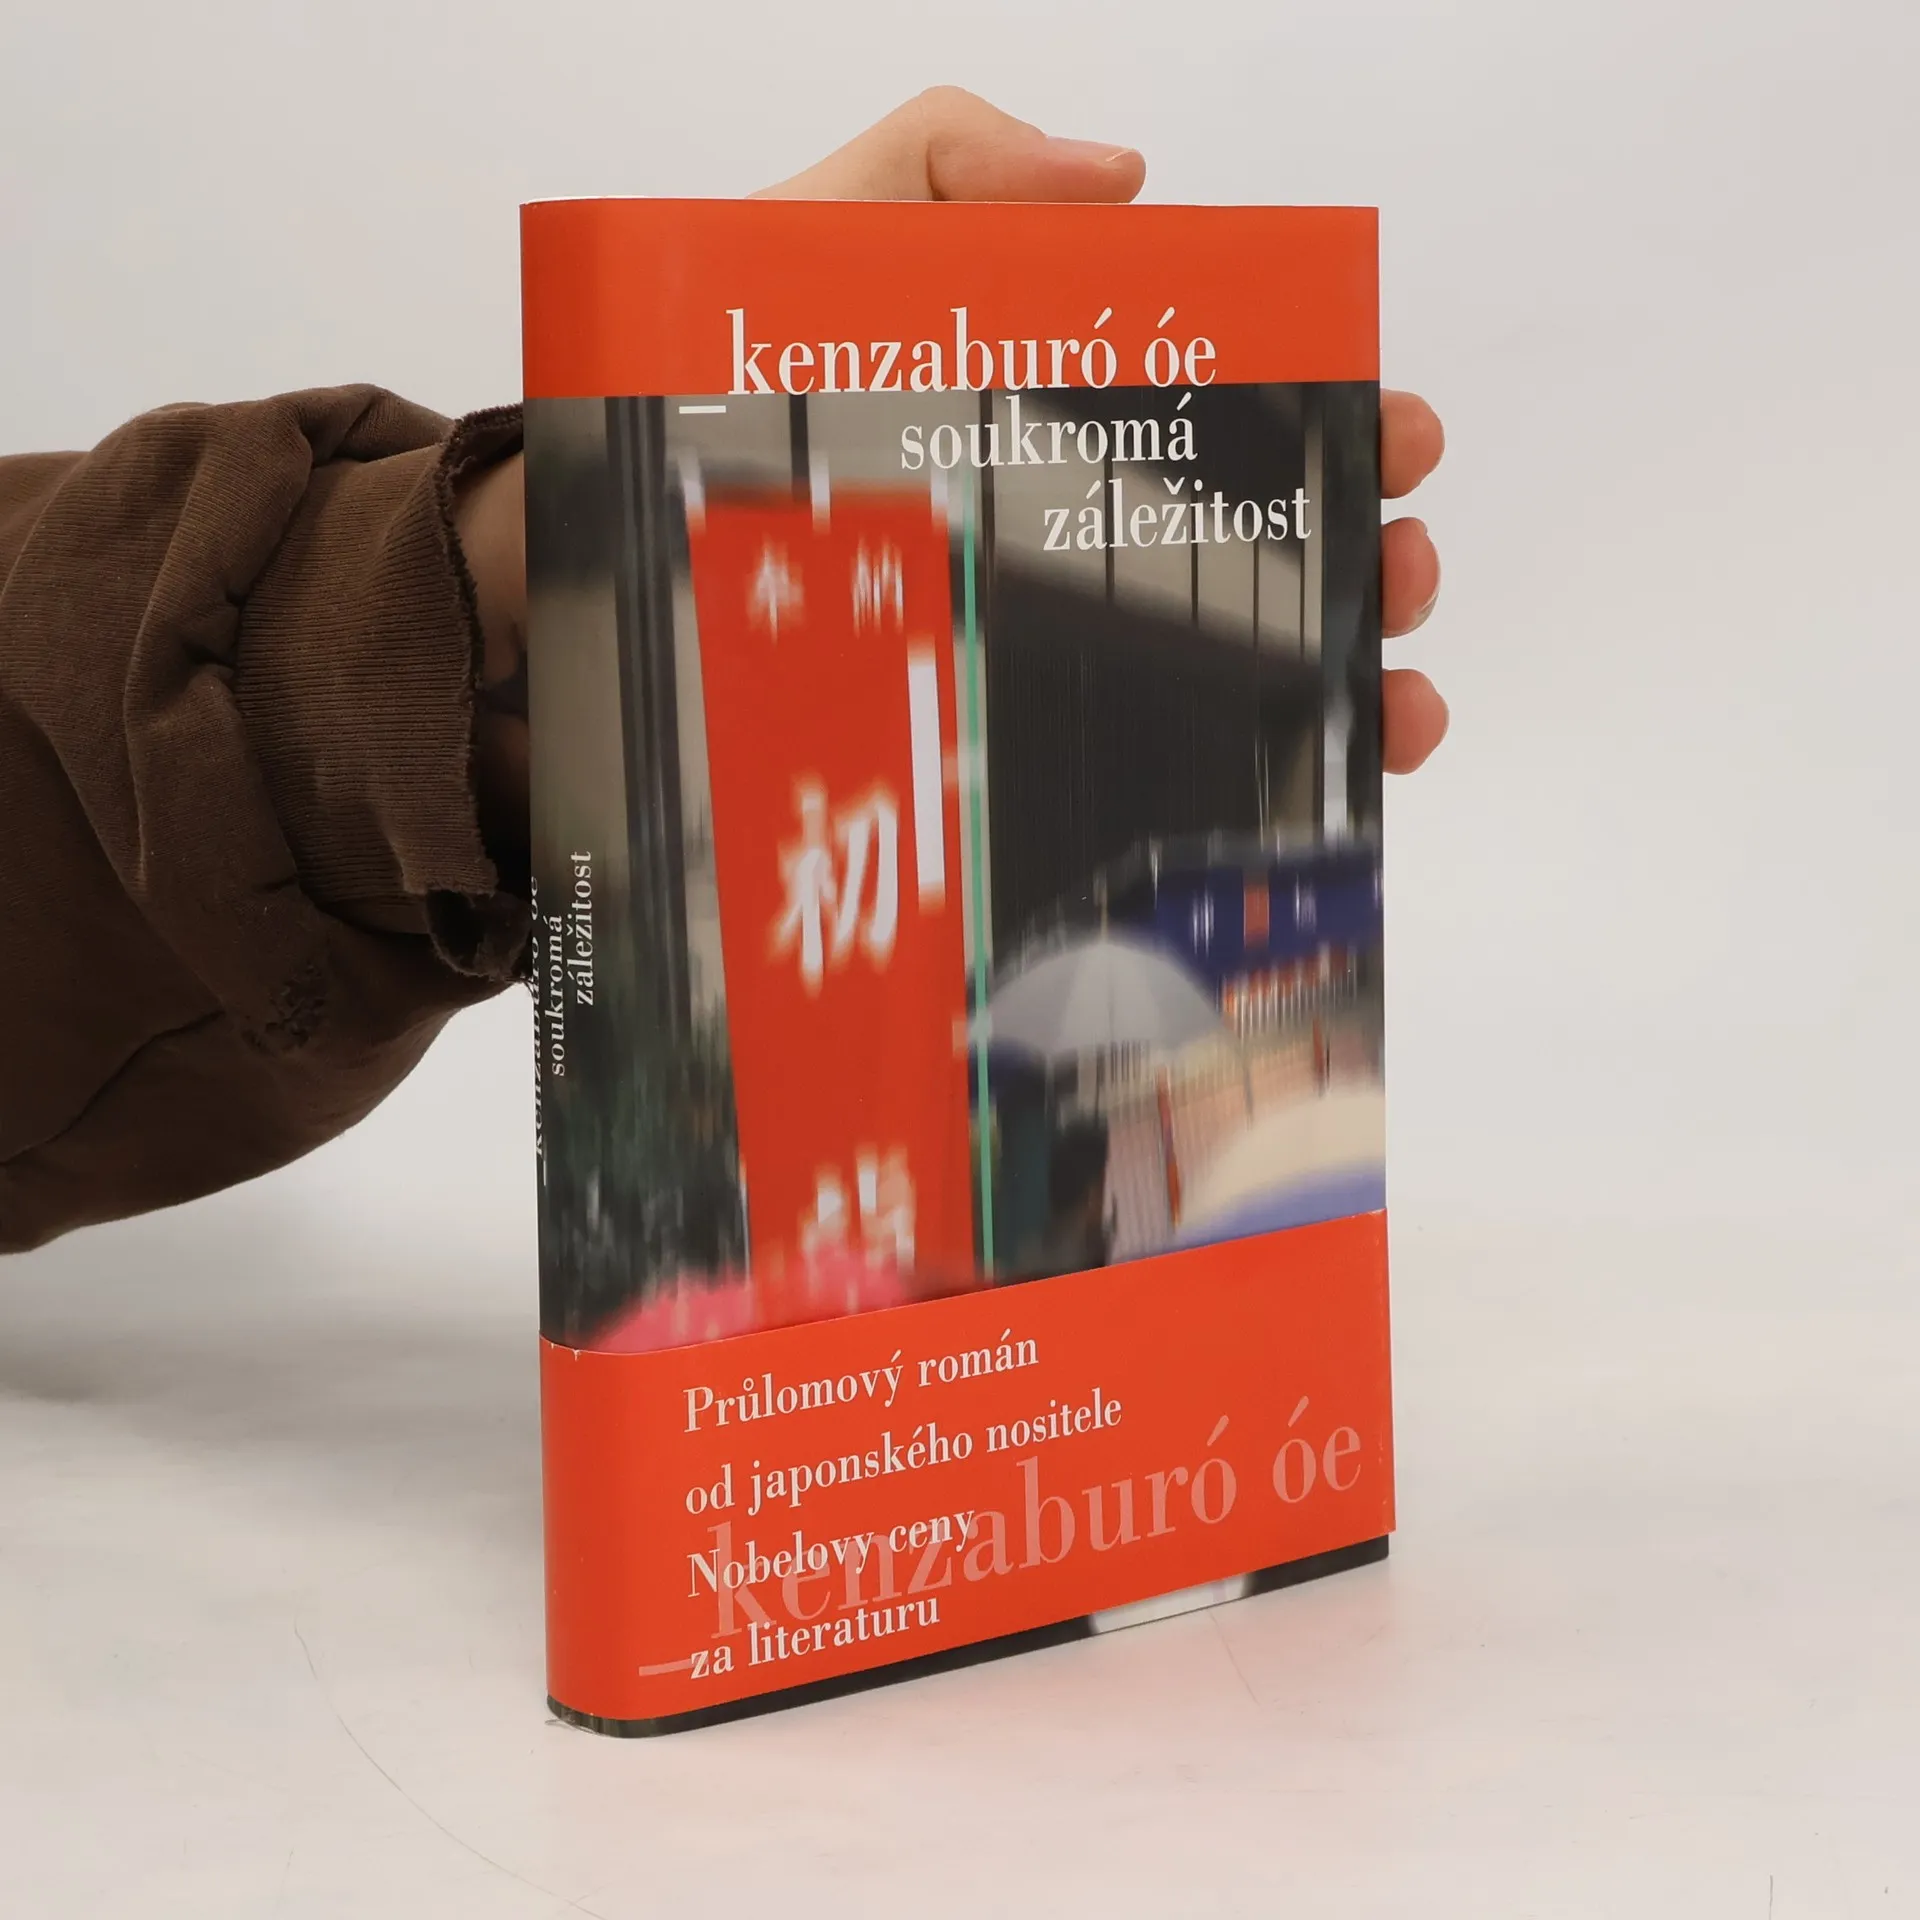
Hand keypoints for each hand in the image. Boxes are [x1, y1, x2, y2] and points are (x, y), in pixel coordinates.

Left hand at [459, 91, 1446, 867]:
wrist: (575, 567)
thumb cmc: (689, 396)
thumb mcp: (806, 239)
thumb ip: (946, 169)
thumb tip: (1128, 180)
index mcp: (1039, 410)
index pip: (1222, 410)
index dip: (1327, 413)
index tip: (1398, 431)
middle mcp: (1050, 529)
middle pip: (1245, 545)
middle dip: (1356, 552)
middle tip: (1405, 565)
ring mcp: (1018, 642)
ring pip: (1212, 669)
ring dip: (1329, 680)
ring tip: (1393, 700)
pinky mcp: (968, 744)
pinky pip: (1114, 774)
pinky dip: (1216, 789)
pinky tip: (1293, 801)